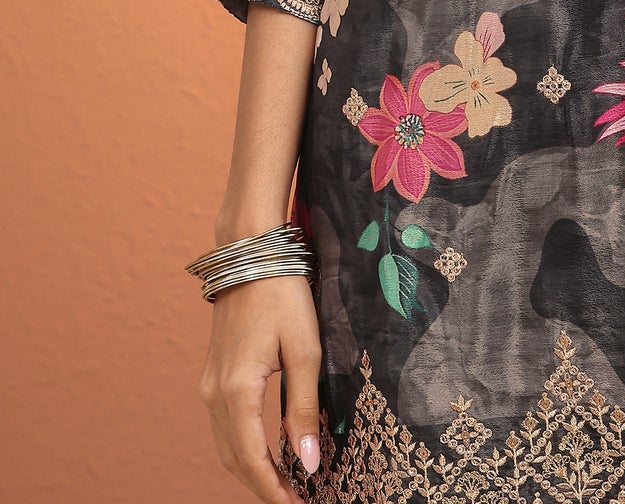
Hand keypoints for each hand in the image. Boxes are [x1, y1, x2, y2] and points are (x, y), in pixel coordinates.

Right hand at [198, 274, 321, 500]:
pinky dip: (244, 447)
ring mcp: (209, 384)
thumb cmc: (283, 294)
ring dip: (253, 469)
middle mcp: (213, 394)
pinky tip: (268, 451)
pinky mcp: (214, 375)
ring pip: (226, 445)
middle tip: (295, 501)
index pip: (253, 460)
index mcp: (236, 391)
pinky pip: (224, 425)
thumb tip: (307, 461)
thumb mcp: (304, 350)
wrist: (250, 252)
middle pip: (235, 460)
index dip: (274, 491)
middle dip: (264, 486)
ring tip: (286, 484)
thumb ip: (303, 407)